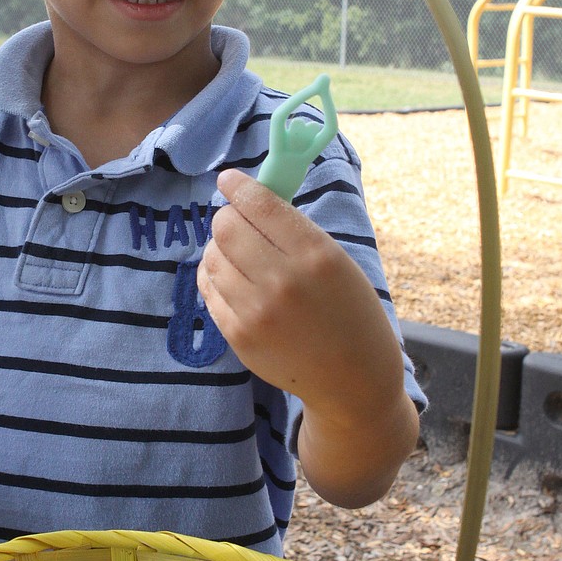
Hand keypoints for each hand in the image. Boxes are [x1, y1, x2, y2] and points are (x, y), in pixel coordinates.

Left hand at [197, 169, 417, 504]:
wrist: (352, 381)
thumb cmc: (350, 313)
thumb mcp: (338, 262)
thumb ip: (295, 232)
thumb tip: (249, 199)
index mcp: (316, 256)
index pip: (261, 205)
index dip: (239, 186)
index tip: (229, 180)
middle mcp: (283, 282)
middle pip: (227, 228)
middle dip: (228, 217)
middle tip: (237, 220)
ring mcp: (256, 312)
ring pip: (212, 257)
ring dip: (220, 248)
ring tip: (238, 254)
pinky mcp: (238, 336)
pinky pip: (209, 289)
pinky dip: (215, 276)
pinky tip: (231, 277)